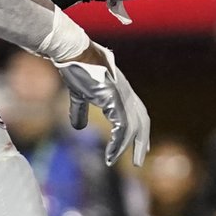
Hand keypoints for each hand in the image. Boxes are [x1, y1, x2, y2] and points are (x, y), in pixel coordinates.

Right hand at [56, 42, 150, 166]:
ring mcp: (122, 95)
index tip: (142, 145)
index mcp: (122, 91)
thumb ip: (81, 110)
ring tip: (116, 161)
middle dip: (141, 141)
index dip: (140, 130)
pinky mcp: (114, 98)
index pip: (138, 113)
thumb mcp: (80, 94)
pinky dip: (118, 142)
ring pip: (133, 126)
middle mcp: (126, 93)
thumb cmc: (77, 69)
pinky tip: (111, 154)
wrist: (74, 53)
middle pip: (142, 121)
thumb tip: (79, 127)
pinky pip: (122, 125)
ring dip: (129, 146)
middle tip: (139, 160)